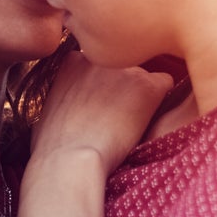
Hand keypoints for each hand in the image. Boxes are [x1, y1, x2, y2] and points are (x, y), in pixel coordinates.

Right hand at [33, 53, 174, 171]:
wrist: (71, 159)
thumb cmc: (55, 144)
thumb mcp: (52, 105)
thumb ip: (68, 90)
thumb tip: (78, 99)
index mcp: (74, 60)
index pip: (98, 63)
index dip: (102, 85)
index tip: (100, 104)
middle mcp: (101, 57)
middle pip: (121, 66)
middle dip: (122, 85)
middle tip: (115, 115)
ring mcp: (125, 69)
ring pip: (142, 77)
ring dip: (139, 94)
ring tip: (127, 122)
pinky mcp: (148, 85)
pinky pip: (165, 83)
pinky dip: (159, 99)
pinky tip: (146, 119)